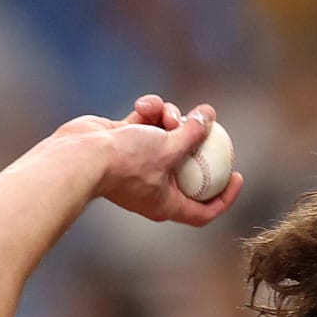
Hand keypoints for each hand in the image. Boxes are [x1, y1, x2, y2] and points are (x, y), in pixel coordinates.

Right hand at [55, 94, 244, 225]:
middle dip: (196, 142)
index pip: (204, 210)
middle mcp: (153, 187)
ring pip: (167, 137)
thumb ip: (193, 133)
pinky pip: (145, 125)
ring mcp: (137, 164)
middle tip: (206, 125)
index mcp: (167, 203)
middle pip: (188, 166)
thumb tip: (210, 114)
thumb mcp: (168, 148)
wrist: (78, 155)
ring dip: (170, 119)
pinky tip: (143, 105)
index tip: (238, 175)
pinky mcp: (123, 142)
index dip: (225, 197)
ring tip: (165, 112)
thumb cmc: (124, 162)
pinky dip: (148, 112)